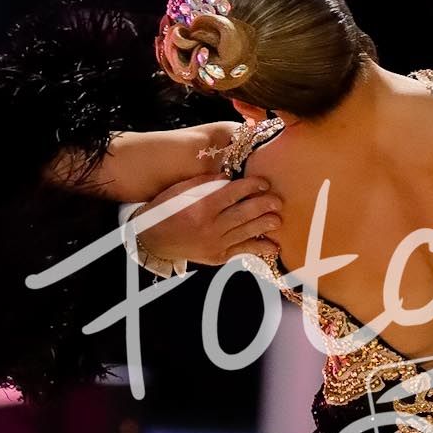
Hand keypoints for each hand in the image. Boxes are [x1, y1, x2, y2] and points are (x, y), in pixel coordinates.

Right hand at [135, 175, 282, 267]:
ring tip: (278, 219)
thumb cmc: (166, 211)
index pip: (233, 193)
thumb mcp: (180, 191)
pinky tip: (273, 245)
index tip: (264, 182)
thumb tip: (229, 176)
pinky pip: (242, 251)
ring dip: (265, 225)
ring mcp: (215, 244)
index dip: (252, 186)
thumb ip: (205, 183)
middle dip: (264, 206)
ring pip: (246, 232)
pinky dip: (259, 248)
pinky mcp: (218, 257)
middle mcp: (210, 227)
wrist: (153, 241)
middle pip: (244, 213)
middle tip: (279, 200)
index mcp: (201, 207)